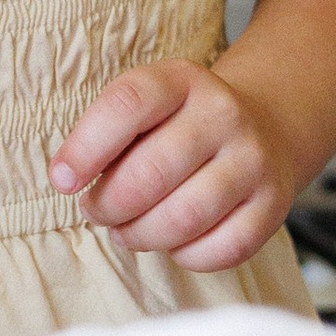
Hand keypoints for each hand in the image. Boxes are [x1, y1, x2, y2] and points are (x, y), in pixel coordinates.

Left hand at [50, 60, 297, 270]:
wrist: (265, 129)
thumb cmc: (180, 126)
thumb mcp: (147, 107)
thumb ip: (107, 135)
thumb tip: (68, 178)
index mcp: (182, 80)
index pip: (127, 104)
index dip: (85, 148)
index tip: (61, 180)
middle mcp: (224, 114)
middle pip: (150, 173)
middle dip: (108, 205)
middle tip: (96, 211)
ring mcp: (253, 160)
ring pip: (183, 218)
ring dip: (140, 235)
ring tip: (125, 231)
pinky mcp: (273, 204)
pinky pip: (220, 249)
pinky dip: (184, 255)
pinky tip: (173, 242)